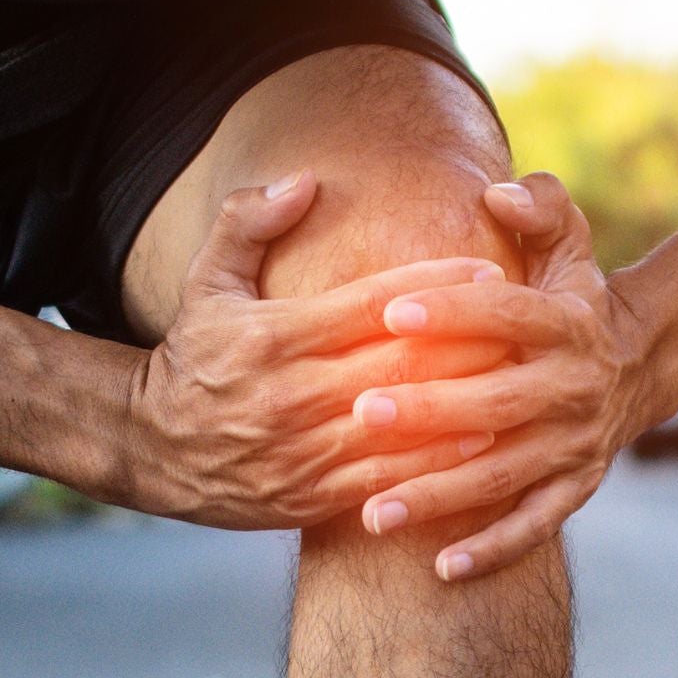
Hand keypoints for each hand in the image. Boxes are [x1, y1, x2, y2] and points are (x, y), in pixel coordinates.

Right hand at [124, 172, 511, 529]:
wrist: (151, 449)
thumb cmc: (192, 356)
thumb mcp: (206, 283)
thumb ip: (248, 223)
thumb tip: (305, 179)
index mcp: (270, 339)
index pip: (367, 307)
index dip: (432, 290)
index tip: (488, 273)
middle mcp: (288, 397)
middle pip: (395, 367)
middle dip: (467, 347)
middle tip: (526, 329)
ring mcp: (299, 453)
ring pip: (398, 429)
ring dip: (462, 409)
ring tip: (517, 386)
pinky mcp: (306, 498)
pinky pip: (382, 482)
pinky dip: (432, 467)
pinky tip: (479, 447)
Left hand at [349, 171, 653, 579]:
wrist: (639, 363)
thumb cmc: (570, 297)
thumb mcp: (568, 243)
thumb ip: (538, 209)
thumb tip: (498, 192)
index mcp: (566, 322)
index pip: (505, 314)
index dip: (451, 311)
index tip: (389, 310)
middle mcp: (574, 387)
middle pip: (497, 402)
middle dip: (431, 410)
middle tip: (363, 413)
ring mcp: (575, 444)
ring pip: (503, 474)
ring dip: (439, 495)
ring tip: (372, 513)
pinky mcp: (575, 488)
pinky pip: (533, 525)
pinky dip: (492, 549)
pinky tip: (440, 567)